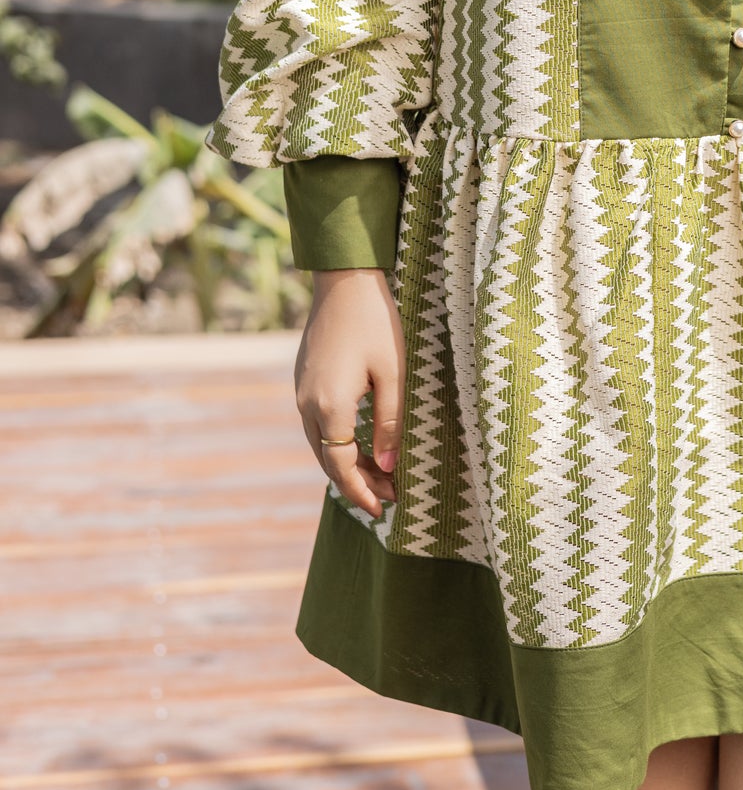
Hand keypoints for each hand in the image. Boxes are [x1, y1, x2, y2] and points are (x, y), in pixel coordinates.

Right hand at [294, 270, 405, 520]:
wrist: (344, 280)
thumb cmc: (376, 322)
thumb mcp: (394, 373)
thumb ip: (391, 422)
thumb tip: (387, 468)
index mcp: (330, 405)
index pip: (341, 466)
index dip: (361, 492)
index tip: (384, 509)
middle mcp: (307, 404)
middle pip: (328, 461)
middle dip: (357, 484)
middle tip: (390, 497)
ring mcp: (301, 392)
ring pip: (320, 445)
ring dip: (347, 465)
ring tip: (380, 477)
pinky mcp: (303, 381)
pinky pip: (317, 425)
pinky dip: (337, 444)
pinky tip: (360, 447)